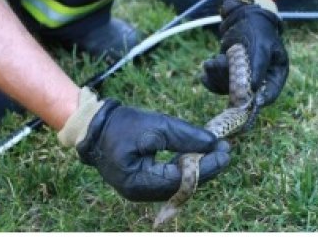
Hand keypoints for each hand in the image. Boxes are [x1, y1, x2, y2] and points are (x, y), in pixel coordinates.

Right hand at [64, 90, 230, 201]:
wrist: (92, 126)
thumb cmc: (120, 124)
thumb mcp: (155, 125)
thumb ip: (185, 136)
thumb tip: (214, 144)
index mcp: (140, 182)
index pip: (183, 179)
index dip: (208, 166)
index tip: (225, 150)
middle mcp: (140, 193)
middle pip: (182, 185)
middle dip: (205, 168)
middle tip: (224, 149)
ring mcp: (139, 190)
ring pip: (177, 184)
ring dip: (196, 168)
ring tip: (214, 150)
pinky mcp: (140, 183)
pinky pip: (167, 180)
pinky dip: (182, 168)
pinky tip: (195, 155)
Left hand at [201, 0, 288, 106]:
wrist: (243, 17)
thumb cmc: (257, 30)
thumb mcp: (261, 46)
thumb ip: (258, 65)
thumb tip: (253, 88)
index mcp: (274, 75)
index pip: (268, 95)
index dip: (255, 100)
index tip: (243, 96)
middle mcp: (259, 80)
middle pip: (243, 94)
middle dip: (228, 80)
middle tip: (222, 61)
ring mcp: (242, 79)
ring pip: (227, 89)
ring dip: (218, 74)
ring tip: (217, 57)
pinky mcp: (227, 76)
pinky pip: (217, 86)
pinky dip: (210, 78)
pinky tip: (209, 65)